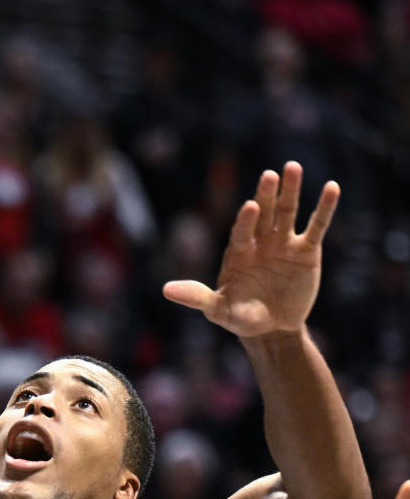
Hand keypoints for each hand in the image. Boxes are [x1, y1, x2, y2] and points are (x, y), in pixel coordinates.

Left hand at [163, 161, 338, 337]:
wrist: (272, 330)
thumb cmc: (241, 318)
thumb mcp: (219, 311)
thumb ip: (197, 298)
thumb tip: (166, 291)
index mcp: (239, 253)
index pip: (242, 232)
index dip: (246, 221)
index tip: (251, 207)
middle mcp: (260, 242)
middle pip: (264, 214)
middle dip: (267, 196)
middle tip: (270, 175)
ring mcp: (283, 244)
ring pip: (287, 212)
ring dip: (291, 191)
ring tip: (292, 168)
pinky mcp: (306, 251)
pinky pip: (316, 226)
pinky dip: (324, 208)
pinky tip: (332, 188)